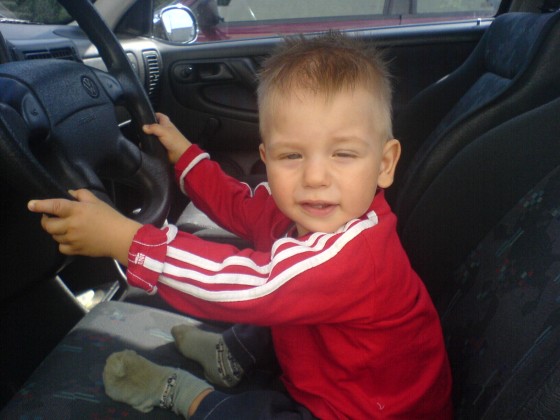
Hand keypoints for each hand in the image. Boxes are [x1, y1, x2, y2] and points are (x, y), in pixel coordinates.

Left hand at [27, 189, 141, 264]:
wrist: (120, 238)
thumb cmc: (110, 217)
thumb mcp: (97, 201)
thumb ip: (81, 194)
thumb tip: (69, 194)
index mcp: (76, 210)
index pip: (54, 206)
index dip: (40, 205)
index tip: (30, 205)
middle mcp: (71, 225)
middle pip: (48, 225)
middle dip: (46, 220)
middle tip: (50, 217)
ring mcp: (72, 239)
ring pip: (54, 236)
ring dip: (56, 231)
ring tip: (64, 228)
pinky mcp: (76, 250)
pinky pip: (61, 247)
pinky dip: (62, 243)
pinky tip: (69, 239)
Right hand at [143, 113, 191, 163]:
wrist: (180, 154)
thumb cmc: (175, 141)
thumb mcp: (163, 131)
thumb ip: (153, 128)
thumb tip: (144, 127)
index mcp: (166, 123)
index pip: (158, 115)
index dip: (152, 115)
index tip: (145, 117)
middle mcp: (164, 129)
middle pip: (153, 126)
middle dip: (148, 128)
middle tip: (142, 130)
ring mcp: (162, 138)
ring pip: (152, 135)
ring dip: (148, 138)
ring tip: (143, 139)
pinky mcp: (161, 146)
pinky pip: (153, 144)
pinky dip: (149, 145)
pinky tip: (146, 146)